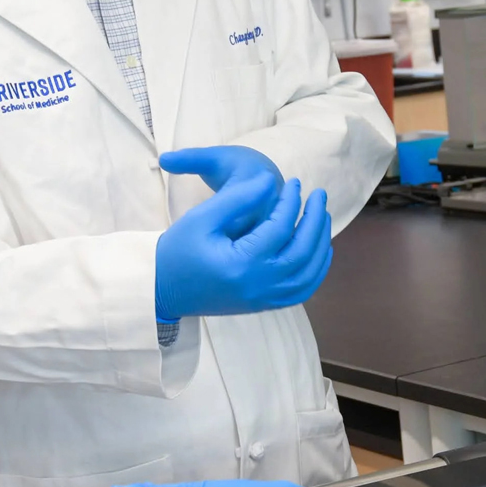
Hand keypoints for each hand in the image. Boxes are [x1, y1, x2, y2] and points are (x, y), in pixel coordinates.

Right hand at [154, 146, 332, 321]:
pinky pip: (300, 292)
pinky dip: (315, 271)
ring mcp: (263, 300)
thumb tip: (270, 181)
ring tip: (321, 217)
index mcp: (241, 264)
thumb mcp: (201, 218)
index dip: (291, 201)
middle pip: (302, 252)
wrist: (163, 289)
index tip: (295, 182)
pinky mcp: (263, 305)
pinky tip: (318, 250)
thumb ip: (236, 199)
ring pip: (308, 275)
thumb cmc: (178, 250)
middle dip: (315, 221)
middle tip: (319, 195)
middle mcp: (258, 286)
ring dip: (320, 244)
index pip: (280, 229)